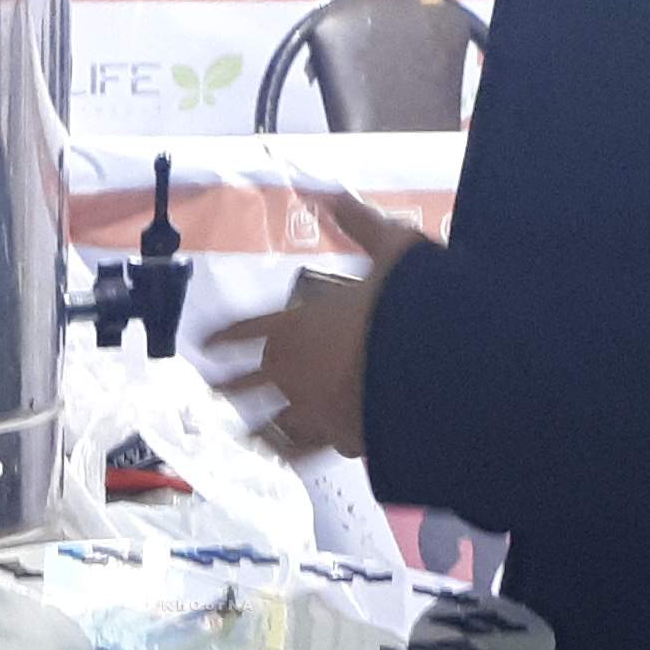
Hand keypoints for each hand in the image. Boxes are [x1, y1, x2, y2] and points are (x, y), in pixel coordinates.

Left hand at [200, 189, 425, 458]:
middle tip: (211, 389)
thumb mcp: (393, 248)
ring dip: (253, 424)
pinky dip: (294, 450)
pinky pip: (307, 450)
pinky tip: (289, 455)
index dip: (224, 335)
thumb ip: (359, 223)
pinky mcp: (341, 441)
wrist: (445, 368)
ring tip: (242, 430)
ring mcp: (315, 410)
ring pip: (269, 423)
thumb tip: (332, 194)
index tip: (205, 342)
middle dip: (226, 384)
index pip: (247, 329)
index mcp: (299, 323)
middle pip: (246, 382)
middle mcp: (297, 370)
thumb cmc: (415, 304)